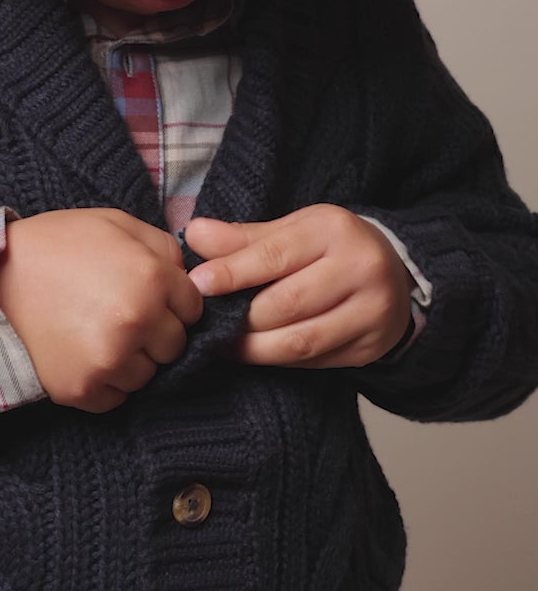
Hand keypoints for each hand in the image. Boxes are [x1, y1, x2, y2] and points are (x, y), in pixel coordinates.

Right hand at [0, 209, 202, 411]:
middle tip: (122, 313)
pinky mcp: (83, 389)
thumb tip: (185, 276)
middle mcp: (137, 323)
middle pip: (176, 345)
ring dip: (133, 358)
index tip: (150, 294)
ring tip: (99, 332)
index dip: (173, 299)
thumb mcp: (113, 222)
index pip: (194, 308)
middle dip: (157, 331)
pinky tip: (85, 351)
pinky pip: (118, 397)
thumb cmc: (55, 244)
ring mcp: (110, 361)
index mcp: (151, 279)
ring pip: (149, 375)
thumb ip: (162, 246)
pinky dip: (108, 381)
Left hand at [184, 204, 412, 367]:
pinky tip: (259, 352)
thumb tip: (195, 234)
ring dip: (255, 348)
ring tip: (224, 344)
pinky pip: (314, 361)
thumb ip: (243, 238)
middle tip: (207, 321)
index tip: (199, 284)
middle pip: (286, 304)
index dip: (232, 273)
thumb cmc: (331, 246)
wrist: (395, 270)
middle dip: (240, 317)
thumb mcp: (292, 229)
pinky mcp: (370, 346)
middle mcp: (361, 268)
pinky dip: (280, 360)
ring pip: (300, 341)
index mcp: (334, 230)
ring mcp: (371, 311)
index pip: (274, 255)